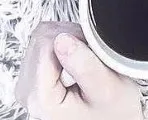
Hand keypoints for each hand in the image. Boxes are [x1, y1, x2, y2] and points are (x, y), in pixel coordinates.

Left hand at [14, 21, 143, 119]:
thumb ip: (84, 65)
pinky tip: (77, 65)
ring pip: (43, 37)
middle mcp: (29, 92)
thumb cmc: (114, 109)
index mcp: (41, 99)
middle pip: (41, 38)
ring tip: (85, 64)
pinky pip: (46, 43)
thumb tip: (61, 39)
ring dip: (70, 42)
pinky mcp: (35, 75)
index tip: (89, 56)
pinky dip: (66, 46)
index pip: (46, 44)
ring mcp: (30, 83)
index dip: (74, 40)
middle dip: (70, 40)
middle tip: (89, 60)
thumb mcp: (106, 89)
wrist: (118, 115)